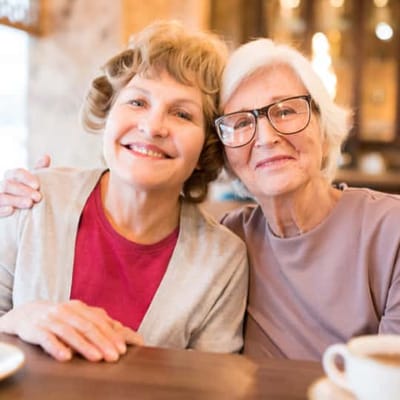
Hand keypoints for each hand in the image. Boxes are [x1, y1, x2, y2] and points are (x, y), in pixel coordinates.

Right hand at [0, 155, 50, 216]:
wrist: (20, 212)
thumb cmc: (29, 194)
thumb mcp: (33, 182)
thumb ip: (39, 170)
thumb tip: (46, 156)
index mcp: (11, 177)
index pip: (16, 173)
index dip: (26, 178)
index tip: (37, 185)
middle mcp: (2, 186)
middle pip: (8, 185)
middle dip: (23, 191)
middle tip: (38, 197)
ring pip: (1, 197)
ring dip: (15, 200)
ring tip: (29, 204)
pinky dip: (2, 210)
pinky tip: (11, 211)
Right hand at [0, 299, 142, 361]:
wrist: (25, 313)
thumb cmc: (59, 318)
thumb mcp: (79, 316)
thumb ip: (98, 322)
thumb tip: (123, 332)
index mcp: (80, 307)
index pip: (99, 321)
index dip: (112, 335)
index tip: (124, 348)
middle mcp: (66, 311)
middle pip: (88, 326)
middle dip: (103, 342)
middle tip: (115, 356)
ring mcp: (51, 319)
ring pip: (70, 332)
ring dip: (84, 346)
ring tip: (97, 358)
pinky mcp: (35, 329)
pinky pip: (47, 338)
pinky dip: (57, 347)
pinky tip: (66, 357)